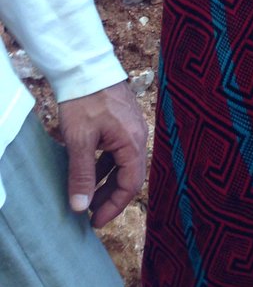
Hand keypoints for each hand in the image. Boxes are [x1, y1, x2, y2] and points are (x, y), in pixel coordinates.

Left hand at [58, 80, 147, 227]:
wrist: (86, 66)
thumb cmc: (84, 100)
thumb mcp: (79, 140)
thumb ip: (82, 174)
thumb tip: (81, 206)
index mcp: (132, 142)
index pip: (130, 185)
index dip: (114, 206)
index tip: (94, 221)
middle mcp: (138, 135)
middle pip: (130, 175)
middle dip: (110, 196)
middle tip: (89, 212)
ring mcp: (132, 127)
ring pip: (124, 163)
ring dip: (107, 181)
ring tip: (87, 194)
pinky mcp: (123, 121)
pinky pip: (119, 150)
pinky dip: (106, 164)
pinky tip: (90, 169)